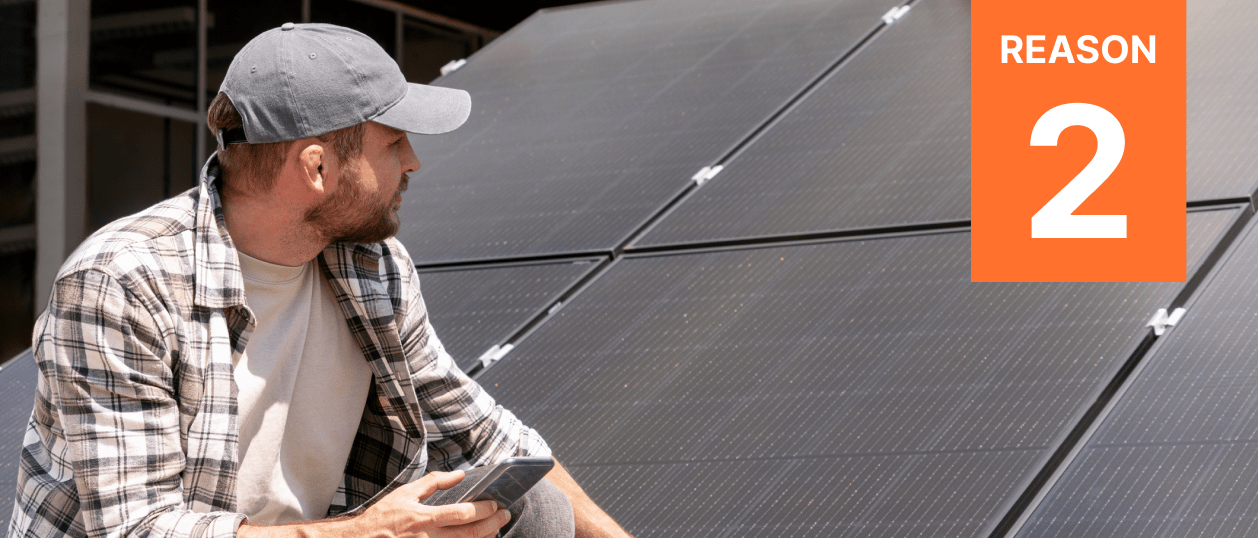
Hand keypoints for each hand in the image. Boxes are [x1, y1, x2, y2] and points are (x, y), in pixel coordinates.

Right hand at [355, 470, 510, 537]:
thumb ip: (433, 483)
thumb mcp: (405, 494)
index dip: (484, 510)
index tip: (495, 504)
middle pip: (470, 534)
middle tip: (504, 516)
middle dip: (493, 525)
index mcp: (425, 518)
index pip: (463, 514)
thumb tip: (459, 475)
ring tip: (495, 529)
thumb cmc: (382, 519)